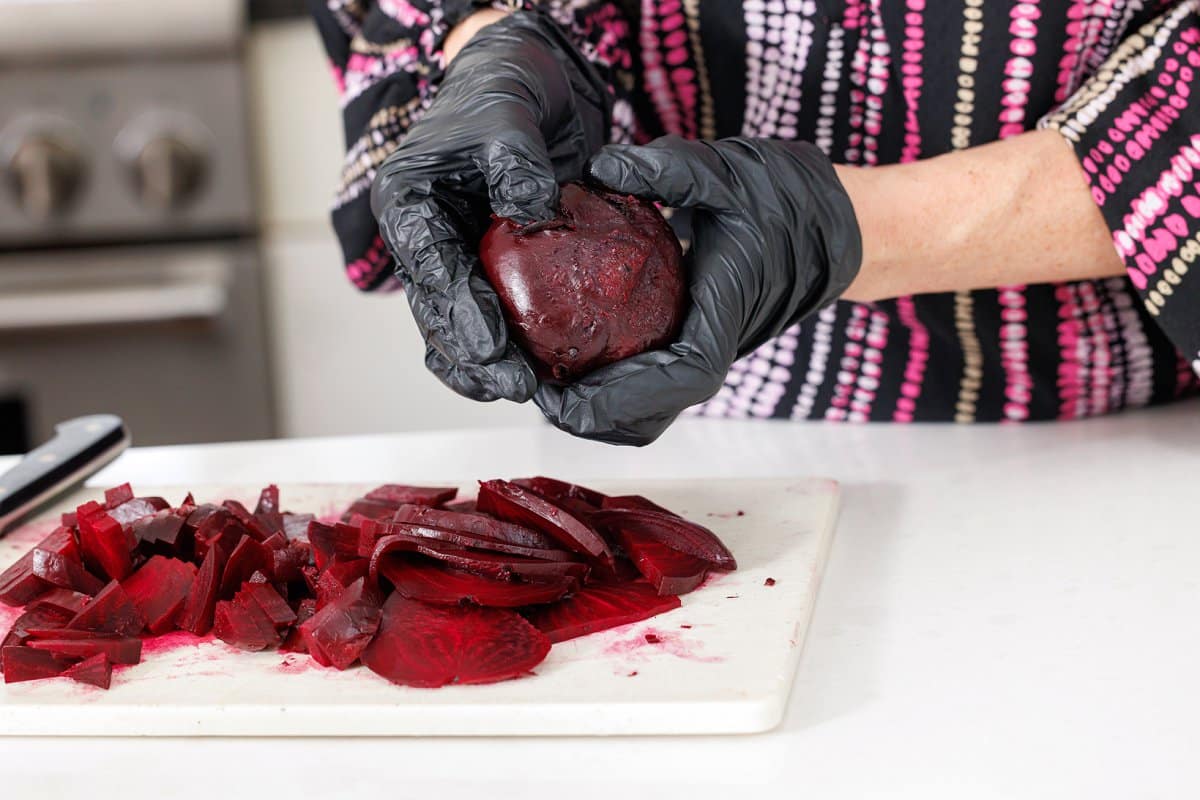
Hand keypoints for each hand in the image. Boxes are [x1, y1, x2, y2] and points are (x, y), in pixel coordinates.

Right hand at [371, 11, 609, 401]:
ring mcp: (452, 256)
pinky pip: (491, 314)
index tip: (493, 351)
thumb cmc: (505, 90)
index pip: (432, 268)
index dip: (460, 315)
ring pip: (456, 326)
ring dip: (486, 364)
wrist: (524, 83)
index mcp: (409, 201)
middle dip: (474, 358)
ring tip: (528, 393)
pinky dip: (511, 344)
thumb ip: (516, 161)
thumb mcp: (509, 114)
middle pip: (438, 312)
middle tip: (517, 387)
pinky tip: (542, 373)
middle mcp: (422, 236)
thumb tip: (532, 209)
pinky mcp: (485, 267)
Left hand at [535, 136, 862, 444]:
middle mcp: (711, 351)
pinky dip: (604, 391)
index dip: (620, 397)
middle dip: (588, 416)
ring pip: (645, 414)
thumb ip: (668, 168)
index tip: (563, 394)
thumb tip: (602, 167)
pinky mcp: (689, 351)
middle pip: (650, 418)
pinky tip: (562, 357)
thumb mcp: (724, 171)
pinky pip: (645, 391)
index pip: (680, 378)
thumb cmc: (784, 200)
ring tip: (536, 379)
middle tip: (530, 388)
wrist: (826, 223)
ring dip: (591, 410)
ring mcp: (700, 356)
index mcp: (725, 317)